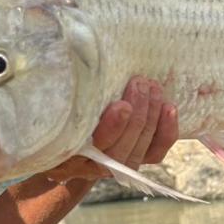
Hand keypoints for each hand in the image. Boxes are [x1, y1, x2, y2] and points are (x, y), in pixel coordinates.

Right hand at [40, 76, 178, 182]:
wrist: (65, 143)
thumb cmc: (57, 116)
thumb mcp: (53, 108)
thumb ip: (62, 96)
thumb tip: (63, 56)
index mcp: (68, 157)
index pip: (95, 147)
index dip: (112, 128)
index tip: (122, 106)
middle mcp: (93, 167)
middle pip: (122, 147)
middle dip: (136, 112)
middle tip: (139, 82)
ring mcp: (117, 164)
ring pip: (141, 148)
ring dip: (151, 116)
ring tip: (153, 87)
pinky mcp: (135, 159)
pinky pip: (156, 152)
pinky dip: (167, 132)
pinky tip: (170, 108)